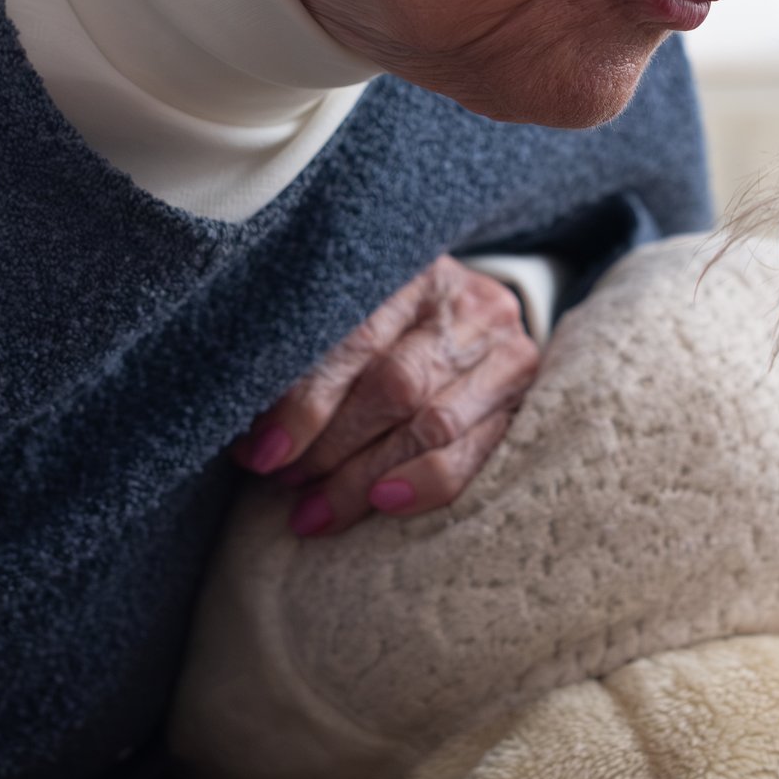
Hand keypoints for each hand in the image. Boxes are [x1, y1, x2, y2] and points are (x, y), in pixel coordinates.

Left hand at [232, 255, 538, 537]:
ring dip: (364, 477)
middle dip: (331, 445)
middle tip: (284, 481)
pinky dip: (422, 484)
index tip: (260, 452)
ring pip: (432, 425)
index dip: (307, 402)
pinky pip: (473, 454)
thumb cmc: (388, 324)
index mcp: (413, 269)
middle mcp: (467, 303)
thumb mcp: (351, 315)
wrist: (469, 319)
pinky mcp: (525, 399)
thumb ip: (309, 360)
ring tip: (315, 509)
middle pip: (396, 384)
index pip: (357, 337)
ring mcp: (506, 350)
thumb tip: (253, 440)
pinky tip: (380, 504)